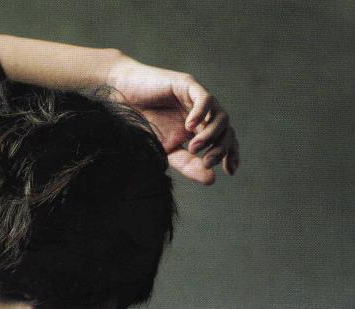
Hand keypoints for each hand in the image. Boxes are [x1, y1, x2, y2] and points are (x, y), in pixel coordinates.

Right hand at [107, 54, 238, 184]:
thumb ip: (188, 164)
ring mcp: (197, 98)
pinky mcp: (187, 84)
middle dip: (221, 148)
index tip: (230, 171)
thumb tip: (212, 179)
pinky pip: (204, 99)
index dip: (231, 154)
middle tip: (208, 162)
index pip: (224, 140)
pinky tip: (190, 127)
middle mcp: (203, 114)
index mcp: (200, 129)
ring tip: (195, 147)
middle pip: (226, 129)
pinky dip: (201, 113)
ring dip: (212, 134)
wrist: (123, 99)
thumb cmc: (144, 125)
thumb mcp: (168, 151)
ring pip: (220, 115)